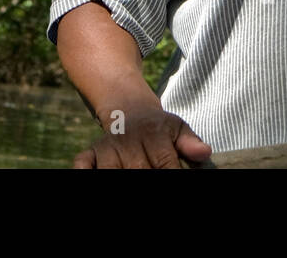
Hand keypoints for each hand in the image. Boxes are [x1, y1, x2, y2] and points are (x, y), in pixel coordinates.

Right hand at [72, 106, 211, 168]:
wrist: (127, 110)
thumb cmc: (158, 128)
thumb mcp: (178, 128)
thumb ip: (190, 142)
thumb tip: (205, 153)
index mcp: (154, 134)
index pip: (165, 164)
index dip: (171, 174)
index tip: (175, 177)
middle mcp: (128, 140)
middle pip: (138, 171)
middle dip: (146, 177)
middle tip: (151, 174)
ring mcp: (106, 147)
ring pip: (110, 172)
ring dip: (120, 176)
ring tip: (132, 174)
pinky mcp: (89, 153)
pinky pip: (81, 165)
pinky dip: (84, 171)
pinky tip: (96, 174)